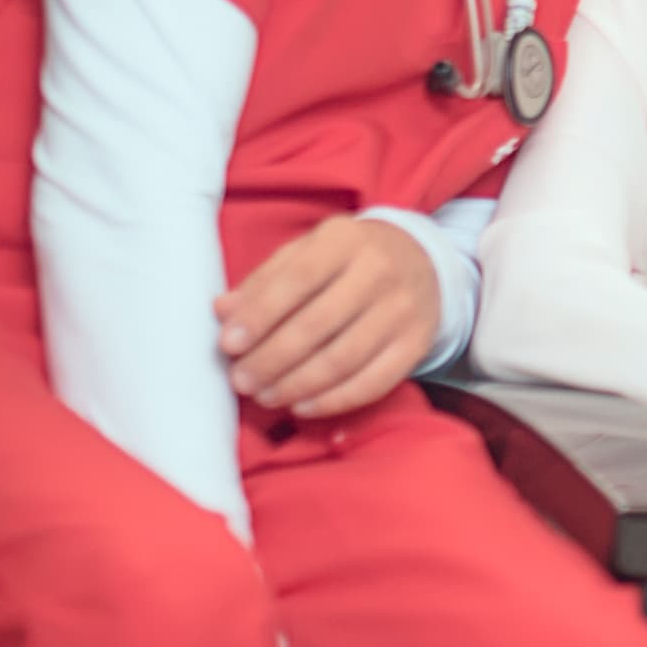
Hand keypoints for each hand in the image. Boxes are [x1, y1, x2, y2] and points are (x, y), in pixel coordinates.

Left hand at [218, 216, 440, 415]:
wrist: (422, 262)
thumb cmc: (348, 260)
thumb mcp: (307, 252)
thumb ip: (265, 281)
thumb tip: (223, 312)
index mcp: (345, 240)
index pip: (298, 280)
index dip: (259, 316)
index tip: (228, 344)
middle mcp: (379, 272)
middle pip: (318, 325)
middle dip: (271, 359)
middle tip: (241, 380)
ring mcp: (402, 310)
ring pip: (343, 359)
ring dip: (296, 385)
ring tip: (265, 396)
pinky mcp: (416, 344)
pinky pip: (373, 382)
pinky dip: (333, 401)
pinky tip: (302, 406)